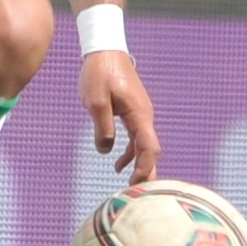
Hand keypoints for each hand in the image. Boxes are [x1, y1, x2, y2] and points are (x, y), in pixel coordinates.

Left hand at [80, 50, 159, 184]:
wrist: (105, 51)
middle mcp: (145, 116)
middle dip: (146, 172)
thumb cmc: (99, 73)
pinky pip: (137, 137)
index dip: (145, 168)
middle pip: (151, 150)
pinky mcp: (133, 111)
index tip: (136, 184)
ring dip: (138, 164)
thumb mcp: (95, 102)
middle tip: (138, 194)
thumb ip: (102, 128)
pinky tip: (118, 162)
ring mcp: (141, 113)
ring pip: (144, 145)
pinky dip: (130, 152)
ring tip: (128, 185)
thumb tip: (106, 151)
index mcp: (139, 114)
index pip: (149, 148)